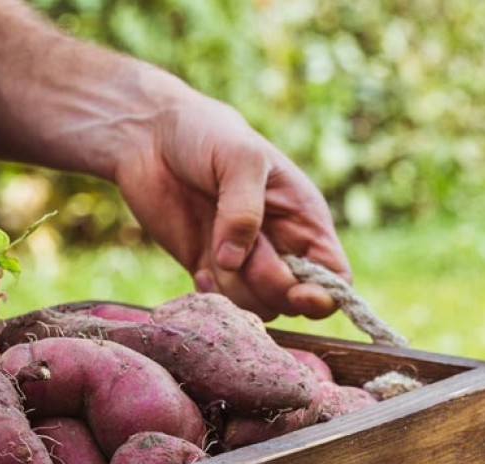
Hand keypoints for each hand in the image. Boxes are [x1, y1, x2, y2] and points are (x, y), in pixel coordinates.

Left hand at [113, 93, 350, 320]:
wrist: (150, 137)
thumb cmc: (206, 134)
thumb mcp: (239, 157)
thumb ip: (244, 209)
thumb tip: (234, 261)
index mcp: (303, 218)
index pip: (335, 277)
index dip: (324, 295)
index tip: (299, 293)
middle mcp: (280, 245)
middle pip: (292, 299)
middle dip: (267, 283)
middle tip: (240, 248)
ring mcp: (244, 261)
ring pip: (257, 308)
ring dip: (235, 289)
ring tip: (213, 249)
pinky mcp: (208, 270)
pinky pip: (222, 305)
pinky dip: (211, 296)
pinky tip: (199, 266)